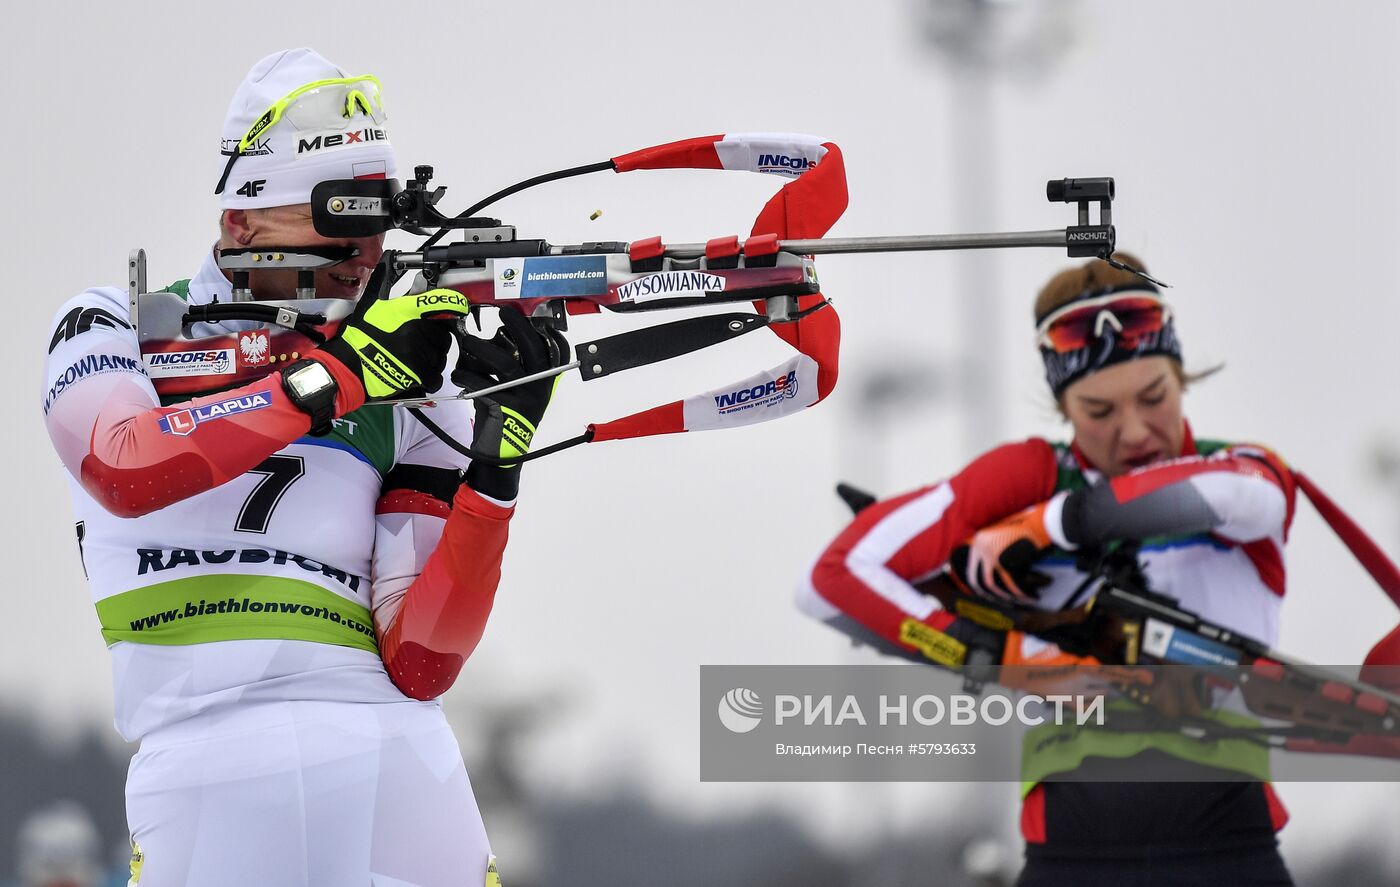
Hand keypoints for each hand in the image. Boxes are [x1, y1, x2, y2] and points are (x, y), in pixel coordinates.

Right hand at [317, 268, 470, 401]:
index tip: (459, 306)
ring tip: (416, 356)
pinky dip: (430, 376)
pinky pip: (436, 376)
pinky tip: (418, 371)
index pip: (441, 302)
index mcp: (407, 311)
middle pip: (443, 333)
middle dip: (436, 336)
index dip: (455, 303)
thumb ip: (383, 281)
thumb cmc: (359, 335)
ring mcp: (417, 354)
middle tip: (421, 338)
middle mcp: (415, 331)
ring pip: (441, 355)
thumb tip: (388, 261)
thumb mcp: (370, 303)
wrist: (349, 365)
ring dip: (433, 356)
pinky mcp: (416, 374)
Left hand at [454, 308, 568, 497]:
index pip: (557, 352)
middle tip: (503, 313)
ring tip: (467, 342)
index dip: (548, 333)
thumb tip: (494, 339)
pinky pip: (484, 386)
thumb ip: (512, 369)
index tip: (534, 317)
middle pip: (533, 349)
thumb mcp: (516, 392)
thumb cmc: (505, 417)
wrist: (501, 454)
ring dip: (482, 349)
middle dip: (518, 327)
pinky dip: (467, 376)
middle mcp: (540, 389)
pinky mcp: (505, 410)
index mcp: (545, 382)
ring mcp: (524, 399)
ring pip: (505, 365)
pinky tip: (457, 375)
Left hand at [947, 501, 1054, 602]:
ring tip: (1014, 600)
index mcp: (978, 540)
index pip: (972, 568)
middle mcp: (980, 547)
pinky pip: (1009, 581)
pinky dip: (1017, 591)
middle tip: (996, 600)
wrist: (1039, 524)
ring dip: (1003, 595)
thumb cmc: (1024, 531)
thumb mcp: (1002, 538)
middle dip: (987, 593)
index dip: (976, 582)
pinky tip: (1025, 596)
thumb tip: (991, 573)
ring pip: (992, 583)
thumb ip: (993, 550)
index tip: (982, 592)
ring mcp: (990, 553)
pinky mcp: (1003, 560)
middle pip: (978, 578)